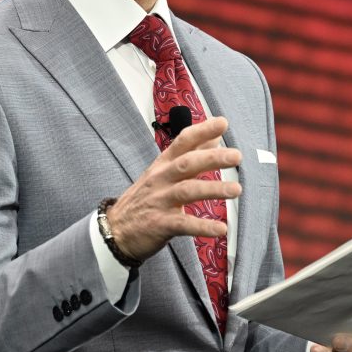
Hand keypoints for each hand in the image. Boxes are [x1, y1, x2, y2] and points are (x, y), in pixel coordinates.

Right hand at [105, 117, 240, 261]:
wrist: (115, 229)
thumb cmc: (145, 197)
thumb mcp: (163, 172)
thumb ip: (190, 155)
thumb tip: (214, 138)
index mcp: (163, 164)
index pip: (182, 142)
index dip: (202, 131)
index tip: (222, 123)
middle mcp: (161, 179)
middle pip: (186, 163)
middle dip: (212, 158)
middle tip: (236, 156)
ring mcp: (159, 201)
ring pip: (187, 191)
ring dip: (213, 189)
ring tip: (236, 190)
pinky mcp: (160, 224)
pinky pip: (184, 224)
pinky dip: (203, 226)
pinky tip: (221, 228)